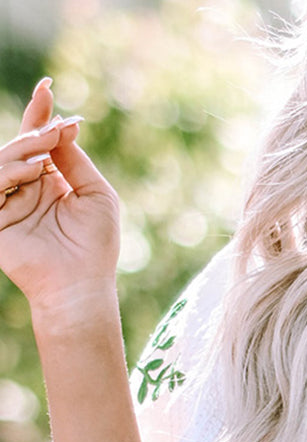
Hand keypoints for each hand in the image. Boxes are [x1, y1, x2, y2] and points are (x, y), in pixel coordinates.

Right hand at [0, 77, 119, 319]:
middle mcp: (26, 189)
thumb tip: (63, 126)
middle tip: (56, 128)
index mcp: (49, 182)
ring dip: (25, 149)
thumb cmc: (95, 246)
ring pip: (4, 161)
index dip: (39, 114)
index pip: (38, 142)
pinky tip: (34, 170)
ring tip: (47, 149)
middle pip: (20, 146)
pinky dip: (11, 172)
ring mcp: (8, 203)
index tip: (47, 88)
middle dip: (37, 132)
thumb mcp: (96, 193)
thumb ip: (76, 159)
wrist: (82, 285)